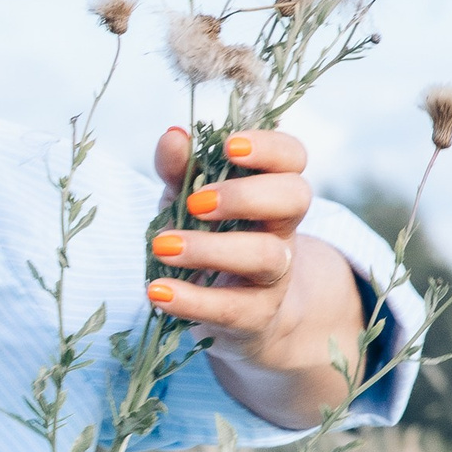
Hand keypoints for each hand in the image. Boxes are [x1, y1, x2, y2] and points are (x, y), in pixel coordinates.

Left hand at [147, 124, 363, 424]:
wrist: (232, 314)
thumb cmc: (209, 239)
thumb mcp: (188, 200)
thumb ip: (181, 170)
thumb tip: (173, 135)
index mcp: (272, 190)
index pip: (293, 157)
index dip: (269, 148)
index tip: (229, 146)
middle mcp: (283, 229)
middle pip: (294, 198)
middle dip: (245, 195)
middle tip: (196, 203)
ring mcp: (275, 275)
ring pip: (265, 255)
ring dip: (210, 249)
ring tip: (162, 246)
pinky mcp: (255, 316)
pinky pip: (231, 307)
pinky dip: (191, 299)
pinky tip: (157, 290)